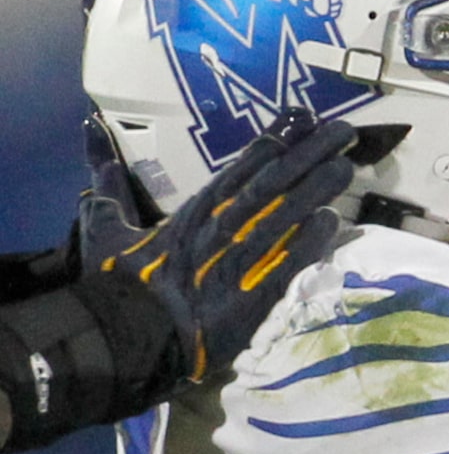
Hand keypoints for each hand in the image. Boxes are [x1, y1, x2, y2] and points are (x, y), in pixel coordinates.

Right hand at [80, 110, 357, 379]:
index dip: (276, 141)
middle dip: (311, 153)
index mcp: (195, 210)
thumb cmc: (118, 282)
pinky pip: (290, 260)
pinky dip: (311, 241)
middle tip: (345, 132)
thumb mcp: (105, 229)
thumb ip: (109, 189)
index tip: (303, 118)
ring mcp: (242, 255)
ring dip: (319, 188)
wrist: (127, 335)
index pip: (243, 166)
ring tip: (348, 166)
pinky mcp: (256, 291)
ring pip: (288, 213)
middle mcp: (224, 224)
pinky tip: (334, 221)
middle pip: (275, 180)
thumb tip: (96, 145)